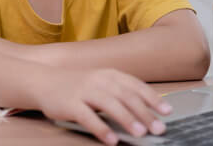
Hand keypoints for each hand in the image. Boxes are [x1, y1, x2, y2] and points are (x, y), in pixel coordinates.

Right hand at [33, 67, 171, 144]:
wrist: (45, 80)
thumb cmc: (77, 83)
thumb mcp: (100, 81)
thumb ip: (119, 91)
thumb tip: (145, 108)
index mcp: (109, 74)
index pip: (135, 85)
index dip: (152, 97)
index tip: (167, 111)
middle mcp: (98, 80)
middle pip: (125, 96)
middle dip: (144, 112)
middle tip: (159, 128)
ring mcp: (84, 91)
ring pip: (109, 104)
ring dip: (126, 119)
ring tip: (140, 133)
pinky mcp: (70, 104)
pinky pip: (87, 117)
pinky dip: (101, 128)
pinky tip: (112, 140)